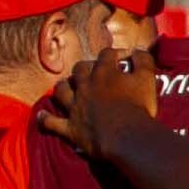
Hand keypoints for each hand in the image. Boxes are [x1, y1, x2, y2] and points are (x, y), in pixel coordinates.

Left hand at [39, 47, 159, 154]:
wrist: (125, 137)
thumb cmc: (138, 107)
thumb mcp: (147, 79)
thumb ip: (143, 61)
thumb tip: (137, 50)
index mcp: (105, 73)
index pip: (106, 55)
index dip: (114, 54)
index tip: (121, 57)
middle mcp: (86, 86)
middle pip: (80, 69)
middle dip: (86, 67)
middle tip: (93, 71)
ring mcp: (75, 106)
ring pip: (62, 90)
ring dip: (63, 86)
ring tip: (66, 85)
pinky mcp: (70, 127)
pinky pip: (52, 122)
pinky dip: (46, 119)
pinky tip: (41, 115)